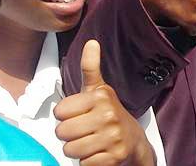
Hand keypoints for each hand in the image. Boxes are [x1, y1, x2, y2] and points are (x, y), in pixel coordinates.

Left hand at [54, 40, 156, 165]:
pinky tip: (98, 154)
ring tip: (91, 143)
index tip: (79, 116)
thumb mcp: (100, 91)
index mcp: (101, 97)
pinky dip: (88, 163)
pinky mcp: (114, 158)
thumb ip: (90, 68)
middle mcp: (108, 115)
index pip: (60, 112)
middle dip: (70, 136)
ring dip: (77, 150)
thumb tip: (91, 42)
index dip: (65, 117)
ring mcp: (112, 137)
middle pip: (63, 132)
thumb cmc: (110, 115)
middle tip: (84, 132)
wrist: (135, 143)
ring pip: (70, 150)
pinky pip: (83, 164)